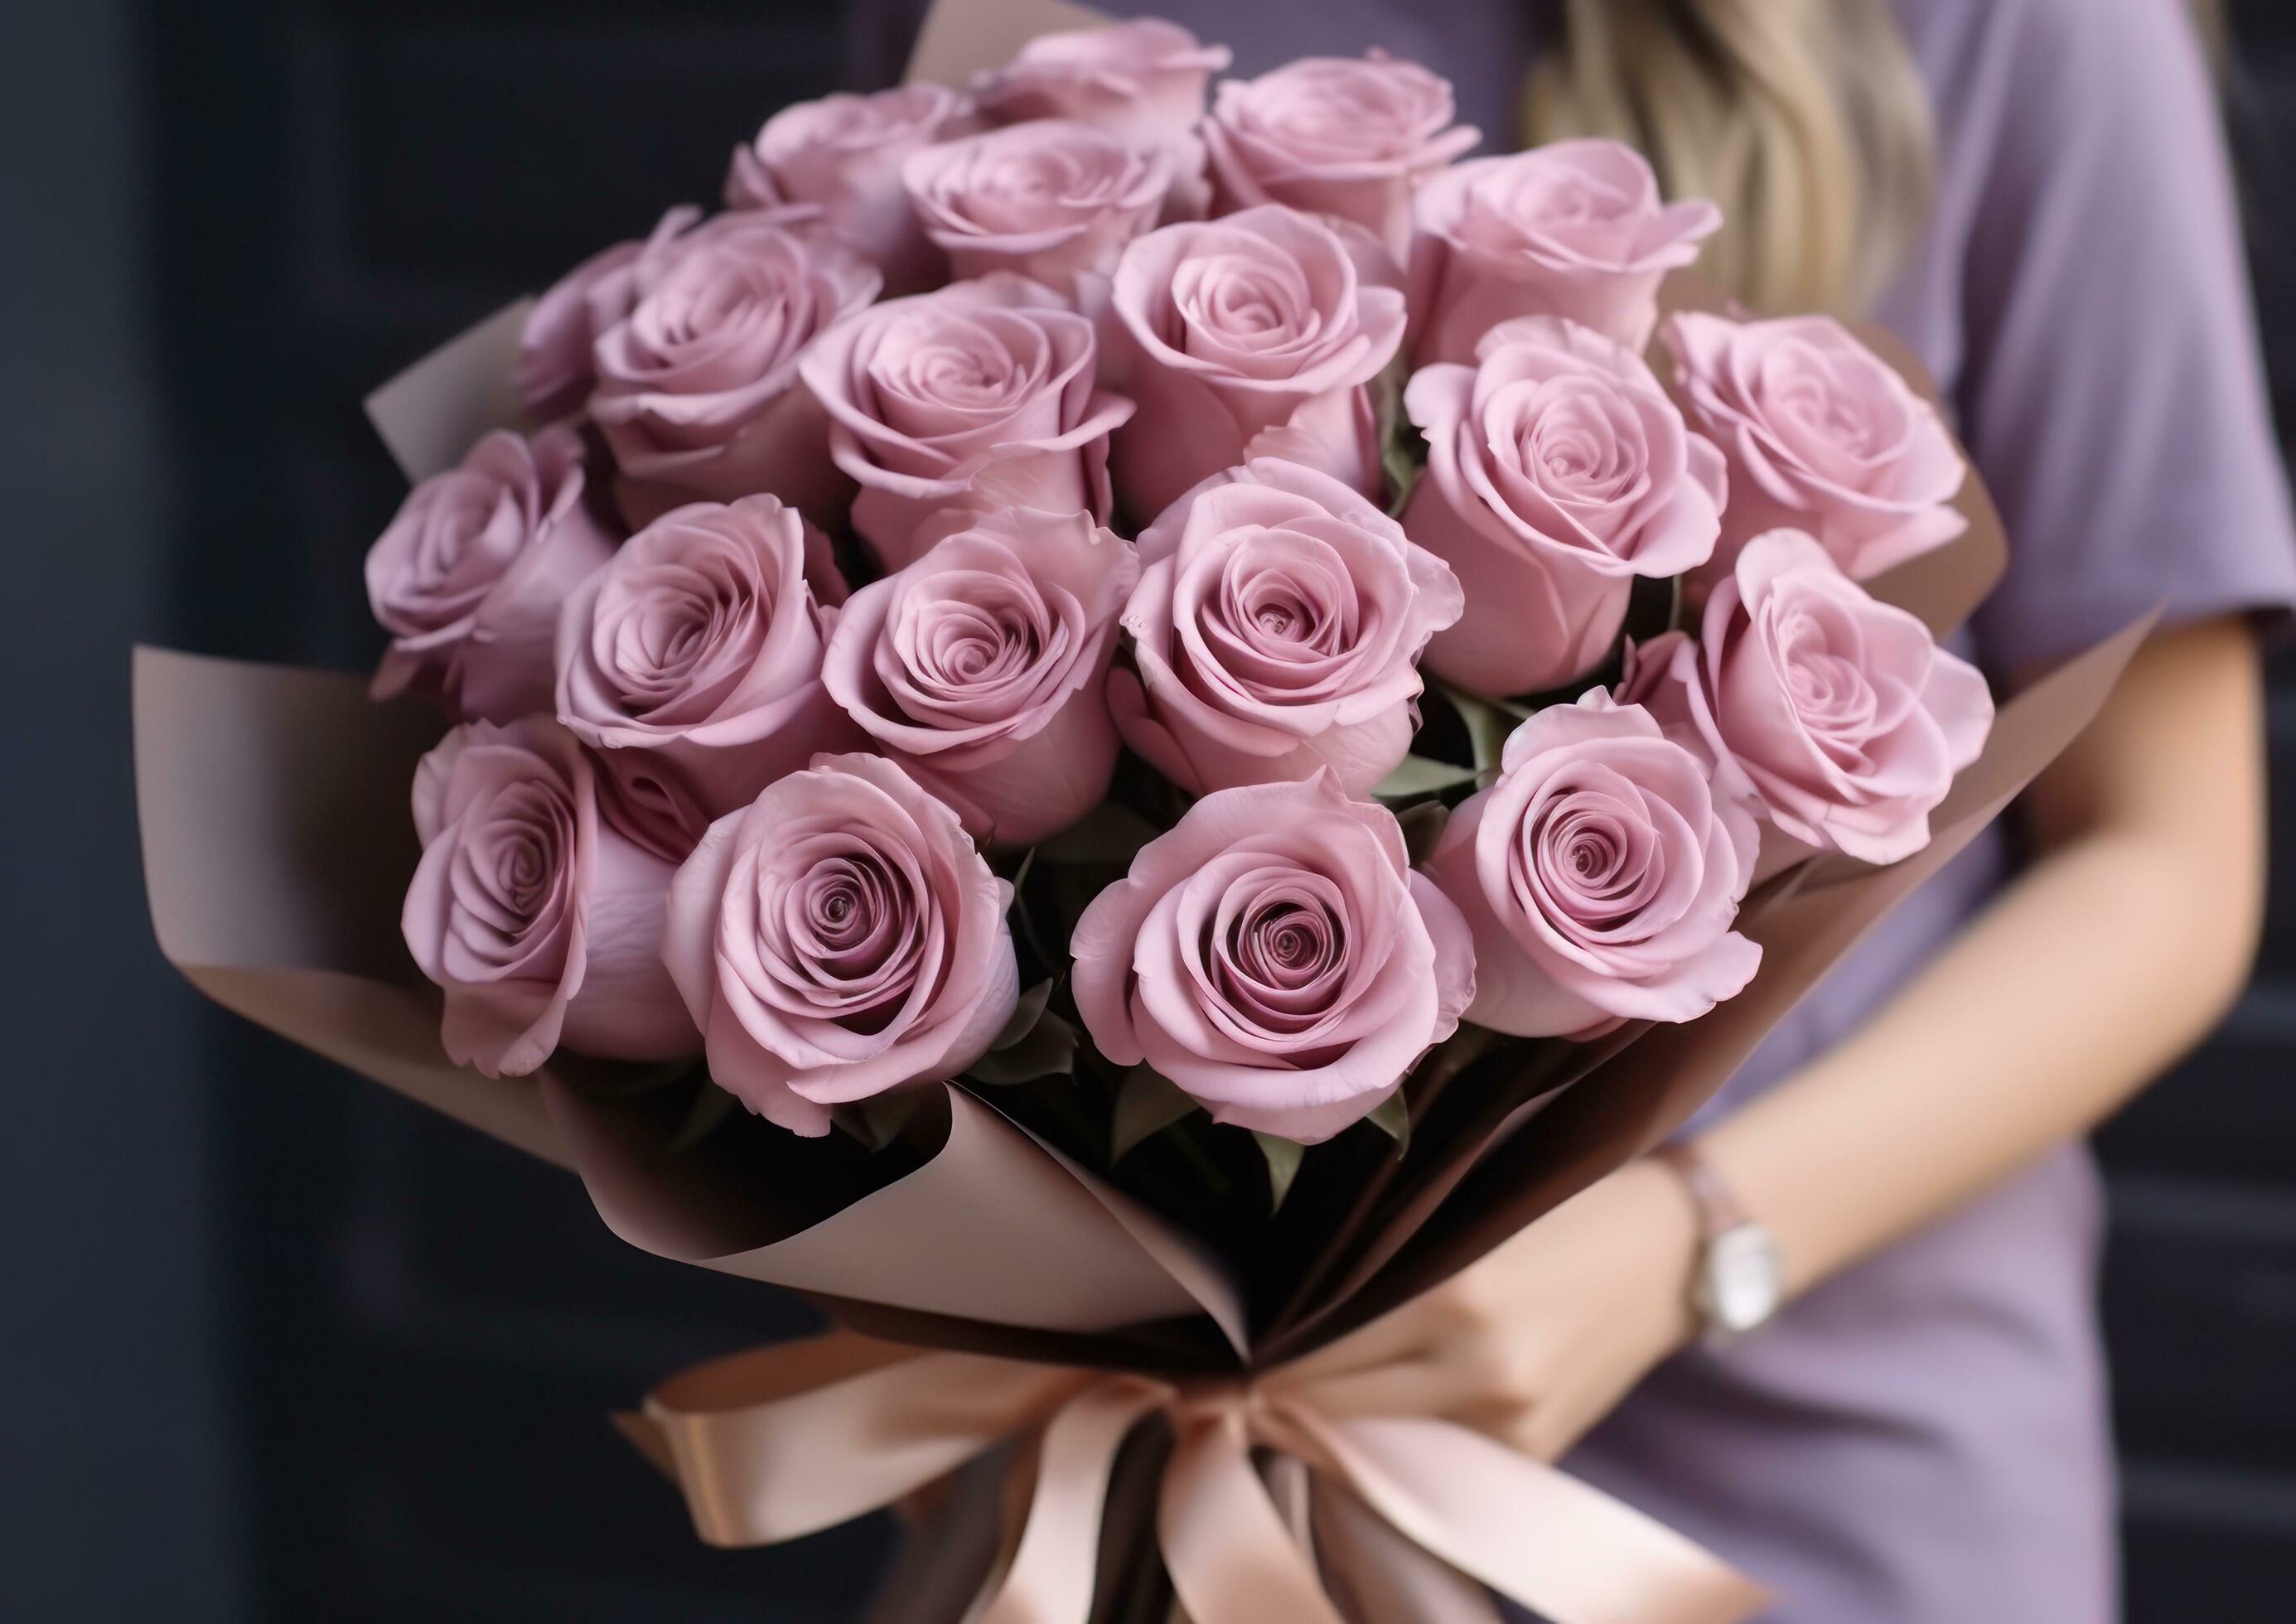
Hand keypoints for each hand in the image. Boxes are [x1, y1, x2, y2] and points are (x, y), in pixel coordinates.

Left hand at [1282, 1160, 1701, 1461]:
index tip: (1227, 1357)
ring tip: (1301, 1392)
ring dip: (1341, 1419)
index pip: (1324, 1348)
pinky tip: (1381, 1405)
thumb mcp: (1471, 1214)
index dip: (1269, 1358)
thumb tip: (1295, 1301)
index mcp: (1455, 1293)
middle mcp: (1479, 1367)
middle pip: (1341, 1404)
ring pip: (1384, 1438)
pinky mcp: (1534, 1451)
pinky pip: (1438, 1452)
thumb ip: (1392, 1261)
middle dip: (1288, 1396)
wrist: (1675, 1252)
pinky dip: (1403, 1433)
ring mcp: (1510, 1419)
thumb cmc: (1565, 1209)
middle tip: (1241, 1381)